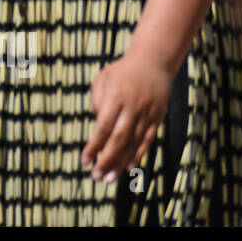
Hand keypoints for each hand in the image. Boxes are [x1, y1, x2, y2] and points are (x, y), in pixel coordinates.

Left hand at [82, 51, 173, 180]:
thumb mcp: (103, 78)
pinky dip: (138, 154)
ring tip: (109, 178)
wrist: (153, 61)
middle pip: (118, 138)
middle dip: (106, 159)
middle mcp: (132, 107)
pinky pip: (147, 140)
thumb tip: (98, 125)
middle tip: (96, 177)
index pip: (103, 127)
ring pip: (133, 142)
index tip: (84, 161)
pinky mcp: (157, 118)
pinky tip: (128, 167)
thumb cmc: (121, 71)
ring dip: (121, 162)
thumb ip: (97, 101)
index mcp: (115, 96)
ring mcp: (147, 113)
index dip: (94, 146)